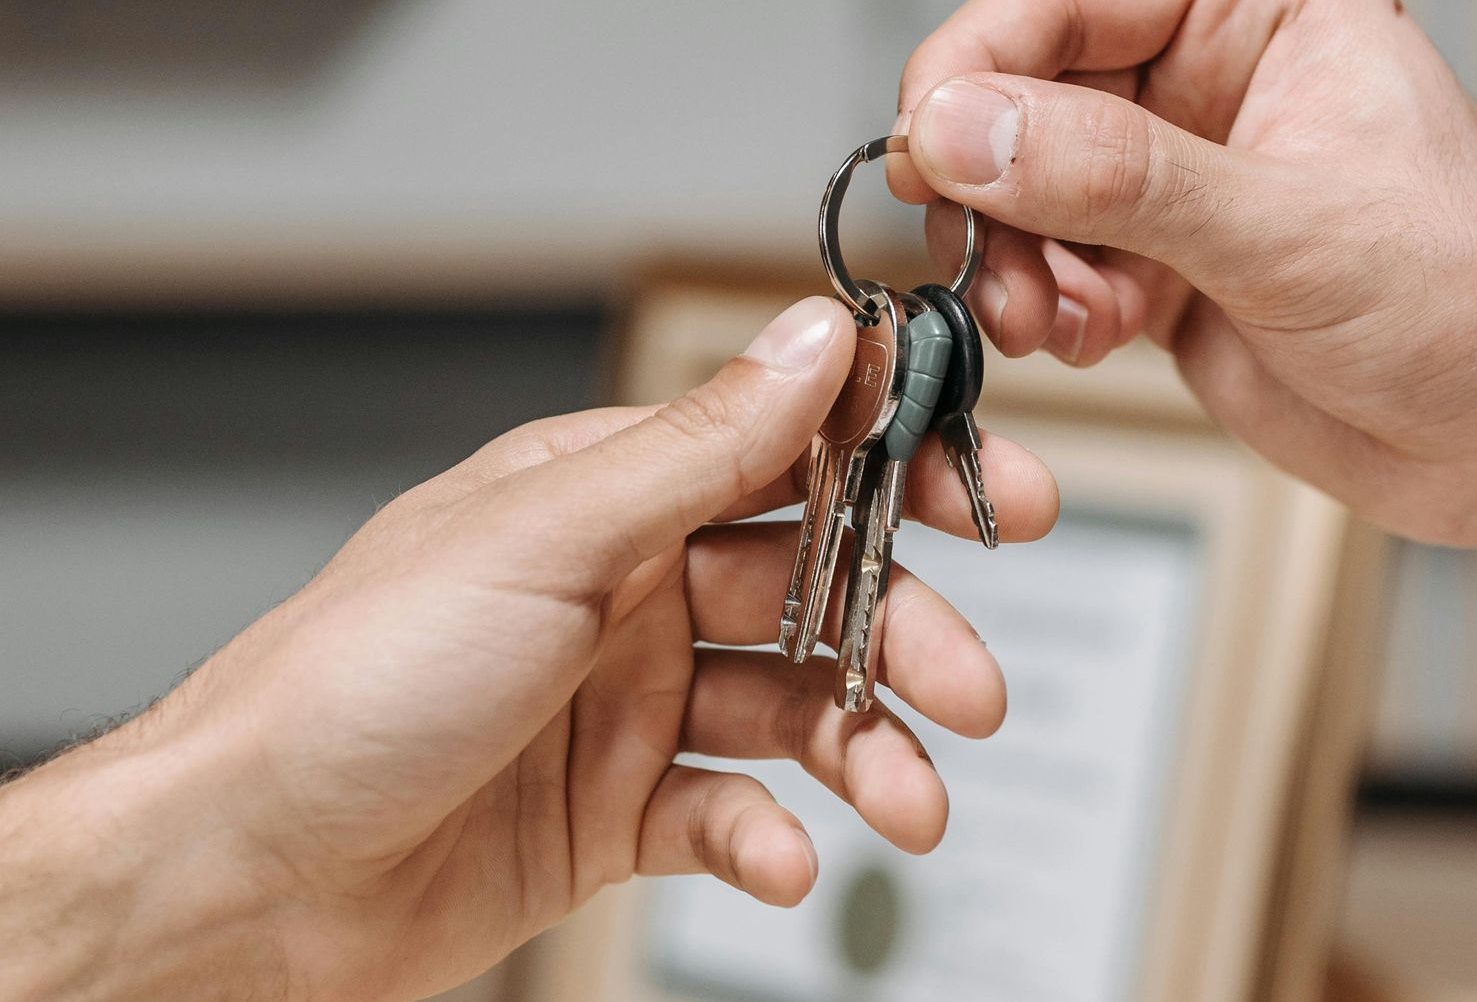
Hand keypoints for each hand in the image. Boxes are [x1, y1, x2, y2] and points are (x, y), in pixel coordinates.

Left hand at [0, 298, 1058, 1001]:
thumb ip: (699, 447)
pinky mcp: (611, 813)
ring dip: (863, 752)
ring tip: (911, 798)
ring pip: (789, 712)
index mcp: (605, 498)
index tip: (999, 495)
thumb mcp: (545, 537)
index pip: (786, 457)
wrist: (248, 874)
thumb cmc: (352, 682)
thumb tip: (811, 340)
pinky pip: (729, 816)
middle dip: (901, 635)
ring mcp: (622, 706)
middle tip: (967, 684)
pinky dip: (770, 839)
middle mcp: (624, 593)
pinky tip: (781, 858)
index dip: (900, 470)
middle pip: (810, 594)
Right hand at [894, 0, 1476, 653]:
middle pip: (1028, 91)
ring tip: (1048, 313)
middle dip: (992, 175)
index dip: (987, 58)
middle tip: (975, 239)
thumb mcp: (1289, 227)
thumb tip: (973, 127)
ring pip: (1025, 188)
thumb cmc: (1475, 301)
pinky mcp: (1159, 269)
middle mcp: (1208, 83)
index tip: (934, 133)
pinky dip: (1046, 307)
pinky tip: (1090, 336)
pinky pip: (1053, 267)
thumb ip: (1119, 175)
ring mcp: (1178, 181)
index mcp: (1261, 12)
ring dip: (1013, 257)